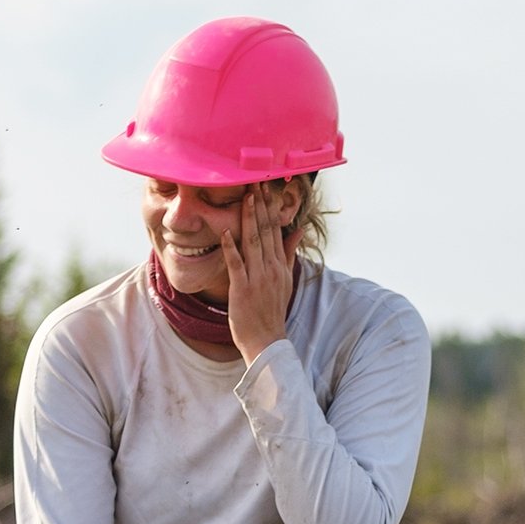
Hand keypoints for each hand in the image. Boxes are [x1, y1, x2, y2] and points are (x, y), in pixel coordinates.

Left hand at [221, 189, 299, 362]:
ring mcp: (257, 278)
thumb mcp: (285, 281)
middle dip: (261, 206)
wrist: (267, 341)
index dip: (269, 208)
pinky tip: (227, 232)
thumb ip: (288, 254)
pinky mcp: (243, 289)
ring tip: (246, 198)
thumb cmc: (271, 312)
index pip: (275, 230)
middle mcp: (271, 269)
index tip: (265, 189)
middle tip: (256, 182)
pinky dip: (232, 248)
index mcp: (279, 265)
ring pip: (253, 243)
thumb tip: (297, 232)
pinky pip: (237, 265)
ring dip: (249, 219)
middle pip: (266, 231)